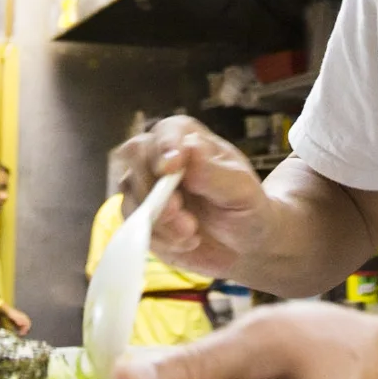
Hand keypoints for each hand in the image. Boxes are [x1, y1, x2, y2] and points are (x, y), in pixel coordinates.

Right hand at [110, 115, 271, 278]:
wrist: (244, 247)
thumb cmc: (246, 208)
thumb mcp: (241, 190)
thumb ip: (215, 172)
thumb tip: (190, 149)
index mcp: (188, 139)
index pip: (166, 132)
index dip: (164, 147)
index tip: (171, 169)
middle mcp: (161, 158)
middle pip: (135, 157)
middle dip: (155, 190)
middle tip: (182, 215)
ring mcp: (147, 188)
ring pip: (131, 194)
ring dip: (159, 220)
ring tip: (191, 234)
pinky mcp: (142, 218)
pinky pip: (134, 225)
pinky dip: (158, 239)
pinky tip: (186, 243)